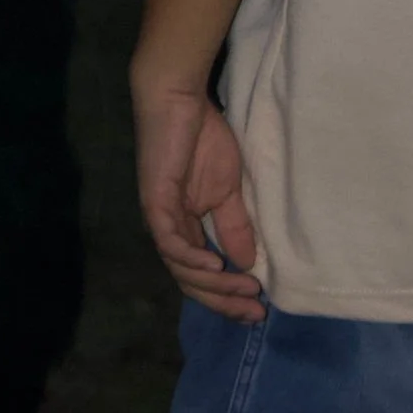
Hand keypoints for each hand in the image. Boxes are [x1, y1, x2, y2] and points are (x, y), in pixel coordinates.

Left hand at [133, 81, 264, 321]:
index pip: (202, 275)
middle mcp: (168, 231)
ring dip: (213, 284)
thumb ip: (234, 225)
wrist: (179, 100)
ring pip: (180, 268)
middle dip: (223, 300)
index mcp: (184, 228)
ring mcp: (158, 218)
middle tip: (255, 313)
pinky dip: (190, 258)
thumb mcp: (228, 190)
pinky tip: (214, 265)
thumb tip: (247, 264)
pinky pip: (169, 242)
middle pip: (190, 281)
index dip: (227, 296)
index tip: (258, 309)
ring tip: (244, 290)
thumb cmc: (201, 138)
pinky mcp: (154, 203)